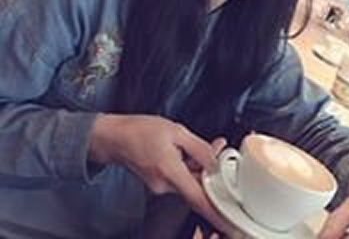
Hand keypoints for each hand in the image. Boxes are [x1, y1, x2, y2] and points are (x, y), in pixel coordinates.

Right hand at [88, 114, 233, 233]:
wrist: (114, 137)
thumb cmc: (139, 131)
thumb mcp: (175, 130)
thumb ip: (198, 147)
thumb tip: (214, 160)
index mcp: (170, 172)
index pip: (199, 199)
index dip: (216, 212)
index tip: (229, 221)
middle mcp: (165, 185)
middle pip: (197, 186)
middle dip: (212, 170)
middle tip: (220, 150)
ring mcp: (160, 185)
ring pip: (189, 180)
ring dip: (200, 165)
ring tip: (205, 144)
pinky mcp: (157, 182)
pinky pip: (179, 177)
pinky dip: (188, 166)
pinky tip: (189, 150)